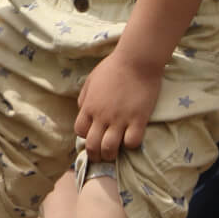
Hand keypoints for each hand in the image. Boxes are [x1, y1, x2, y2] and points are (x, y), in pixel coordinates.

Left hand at [74, 46, 161, 162]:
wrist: (136, 61)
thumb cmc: (113, 68)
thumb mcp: (91, 81)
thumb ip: (85, 98)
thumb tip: (83, 110)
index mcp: (88, 107)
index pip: (80, 131)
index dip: (85, 136)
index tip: (93, 135)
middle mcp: (101, 116)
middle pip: (92, 145)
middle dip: (95, 154)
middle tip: (101, 156)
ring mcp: (120, 119)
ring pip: (110, 148)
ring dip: (111, 154)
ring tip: (115, 154)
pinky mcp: (139, 119)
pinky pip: (132, 142)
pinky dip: (131, 145)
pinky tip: (132, 140)